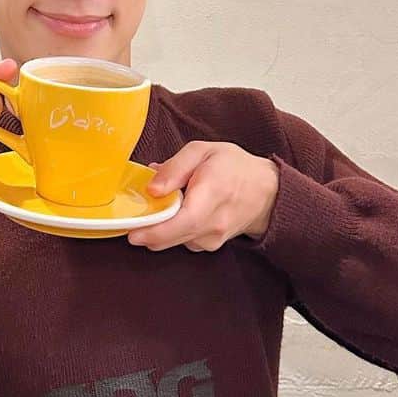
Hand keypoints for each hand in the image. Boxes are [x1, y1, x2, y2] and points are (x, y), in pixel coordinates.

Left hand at [128, 142, 279, 251]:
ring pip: (173, 241)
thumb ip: (174, 167)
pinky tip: (178, 213)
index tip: (132, 232)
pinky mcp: (211, 245)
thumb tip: (151, 188)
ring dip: (160, 228)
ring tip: (165, 205)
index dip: (154, 230)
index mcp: (212, 193)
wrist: (266, 192)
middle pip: (171, 238)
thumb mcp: (202, 151)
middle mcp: (213, 222)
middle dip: (146, 232)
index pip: (182, 221)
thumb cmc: (234, 167)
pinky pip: (182, 242)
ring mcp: (213, 238)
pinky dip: (172, 231)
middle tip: (131, 219)